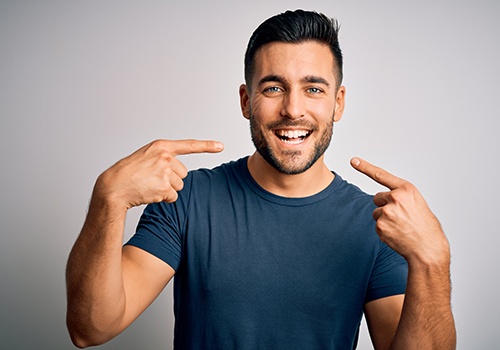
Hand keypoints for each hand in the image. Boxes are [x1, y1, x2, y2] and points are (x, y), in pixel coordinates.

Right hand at [95, 139, 223, 208]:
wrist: (114, 187)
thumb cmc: (128, 173)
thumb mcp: (146, 157)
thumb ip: (164, 159)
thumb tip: (181, 174)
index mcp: (161, 147)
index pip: (189, 145)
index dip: (207, 146)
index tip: (221, 146)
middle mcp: (165, 157)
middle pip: (183, 174)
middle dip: (171, 180)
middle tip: (152, 179)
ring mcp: (165, 172)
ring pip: (179, 186)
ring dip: (167, 190)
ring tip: (149, 185)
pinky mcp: (164, 187)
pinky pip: (173, 197)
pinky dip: (164, 198)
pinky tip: (150, 193)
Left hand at [350, 157, 449, 265]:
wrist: (428, 249)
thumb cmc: (425, 227)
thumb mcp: (417, 204)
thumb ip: (401, 197)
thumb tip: (385, 199)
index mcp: (407, 189)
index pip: (382, 175)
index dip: (365, 167)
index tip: (353, 160)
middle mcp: (395, 198)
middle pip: (377, 197)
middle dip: (386, 205)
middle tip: (402, 217)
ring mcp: (386, 212)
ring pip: (376, 212)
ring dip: (385, 219)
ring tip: (401, 226)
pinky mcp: (380, 225)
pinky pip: (377, 225)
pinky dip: (384, 230)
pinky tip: (397, 234)